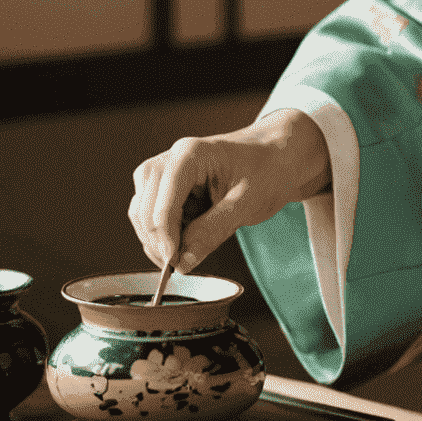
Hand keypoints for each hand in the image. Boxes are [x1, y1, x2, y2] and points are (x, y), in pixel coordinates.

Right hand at [127, 109, 330, 272]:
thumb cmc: (269, 169)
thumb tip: (182, 262)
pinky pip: (154, 215)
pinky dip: (164, 235)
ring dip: (157, 240)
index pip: (163, 199)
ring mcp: (168, 172)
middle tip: (178, 266)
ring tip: (184, 256)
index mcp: (191, 154)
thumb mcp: (248, 202)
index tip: (174, 262)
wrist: (280, 156)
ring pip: (141, 212)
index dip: (164, 234)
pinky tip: (186, 244)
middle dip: (157, 240)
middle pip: (143, 206)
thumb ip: (213, 231)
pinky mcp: (171, 187)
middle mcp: (172, 159)